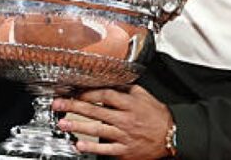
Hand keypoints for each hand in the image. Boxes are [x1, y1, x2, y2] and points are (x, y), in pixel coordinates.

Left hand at [53, 86, 171, 158]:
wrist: (172, 135)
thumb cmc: (156, 115)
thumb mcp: (143, 95)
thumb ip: (125, 89)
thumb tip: (107, 81)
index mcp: (129, 103)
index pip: (104, 95)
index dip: (87, 93)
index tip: (73, 92)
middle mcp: (125, 119)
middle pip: (96, 110)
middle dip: (74, 106)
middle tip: (58, 105)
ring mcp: (124, 135)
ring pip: (98, 129)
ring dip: (78, 127)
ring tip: (63, 124)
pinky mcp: (125, 149)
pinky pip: (106, 149)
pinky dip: (92, 147)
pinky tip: (79, 145)